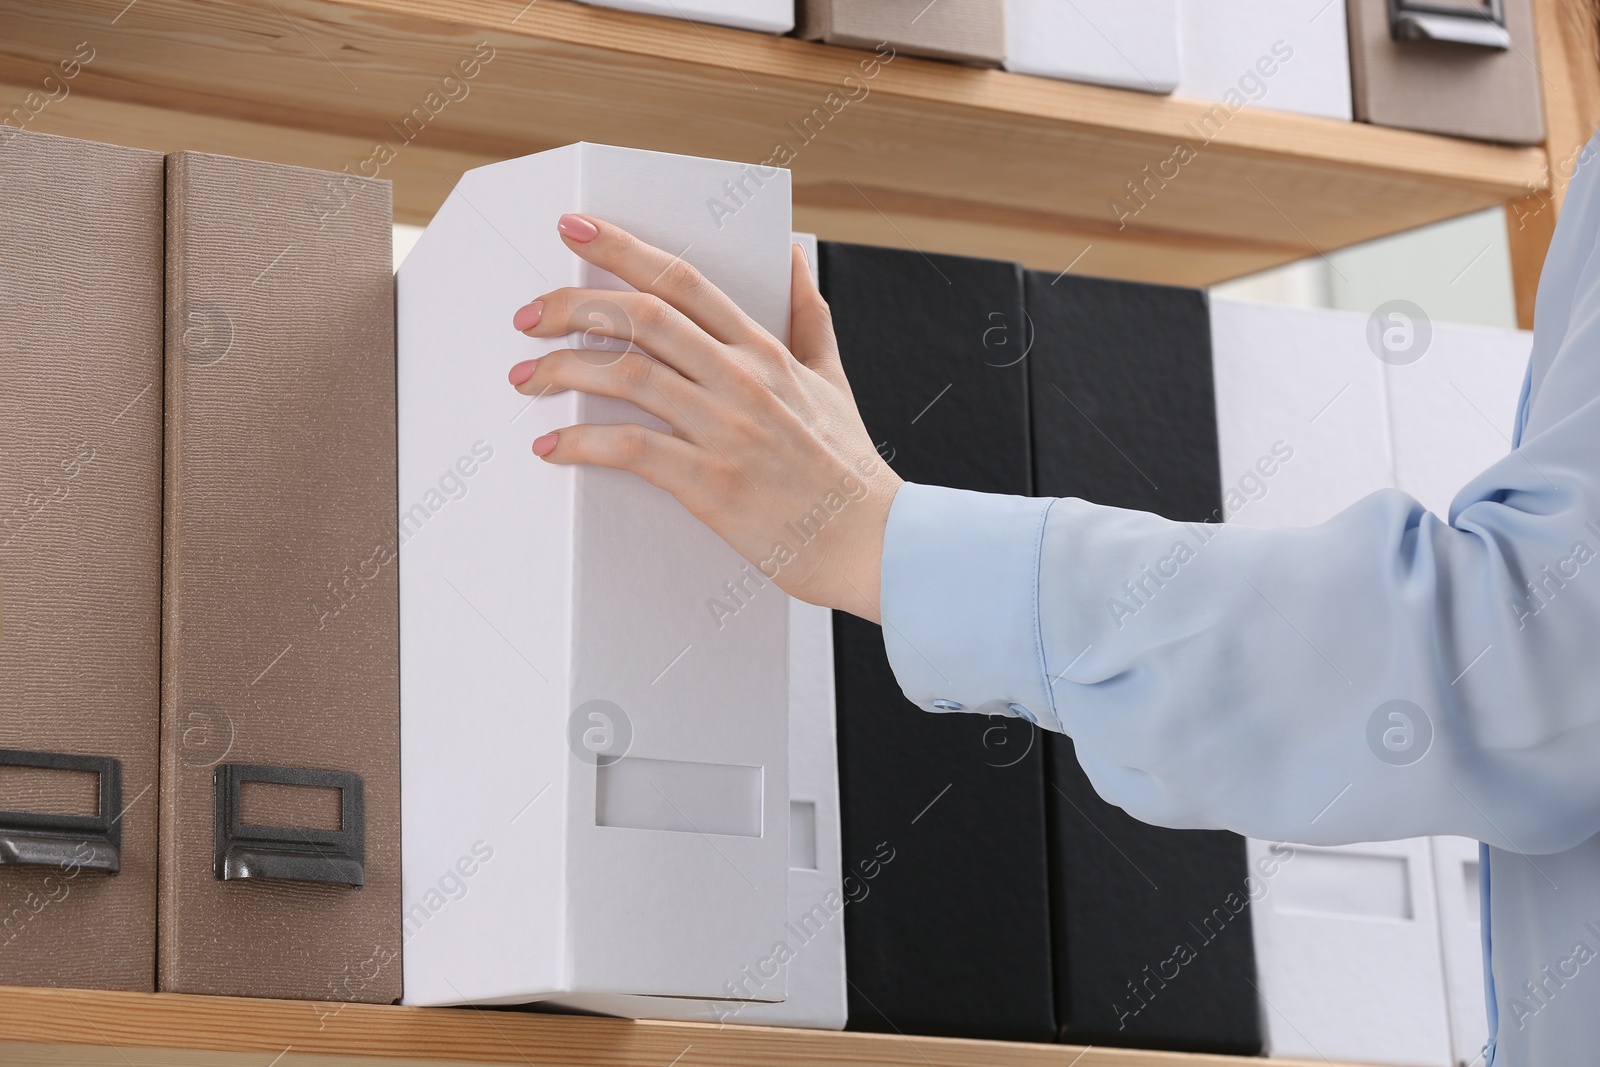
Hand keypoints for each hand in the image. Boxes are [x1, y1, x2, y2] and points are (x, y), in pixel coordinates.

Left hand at [506, 214, 901, 622]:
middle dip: (572, 306)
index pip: (683, 279)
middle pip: (642, 317)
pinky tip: (551, 446)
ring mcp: (727, 430)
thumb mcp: (832, 380)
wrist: (873, 544)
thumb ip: (808, 315)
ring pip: (628, 374)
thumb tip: (795, 253)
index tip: (571, 228)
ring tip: (527, 379)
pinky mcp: (712, 484)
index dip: (621, 248)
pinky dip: (582, 443)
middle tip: (528, 315)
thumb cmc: (848, 469)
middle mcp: (742, 380)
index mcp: (764, 351)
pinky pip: (631, 449)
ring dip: (564, 369)